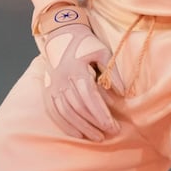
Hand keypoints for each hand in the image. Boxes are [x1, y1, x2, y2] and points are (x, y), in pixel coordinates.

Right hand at [35, 4, 121, 140]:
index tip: (114, 126)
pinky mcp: (48, 90)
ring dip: (82, 127)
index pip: (89, 97)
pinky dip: (65, 125)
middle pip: (79, 108)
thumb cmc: (85, 43)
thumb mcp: (103, 52)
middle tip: (110, 133)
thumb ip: (113, 73)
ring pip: (67, 112)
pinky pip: (55, 112)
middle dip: (95, 123)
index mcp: (76, 70)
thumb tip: (122, 93)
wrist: (61, 33)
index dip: (102, 114)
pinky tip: (77, 134)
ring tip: (96, 137)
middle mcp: (62, 80)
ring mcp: (53, 86)